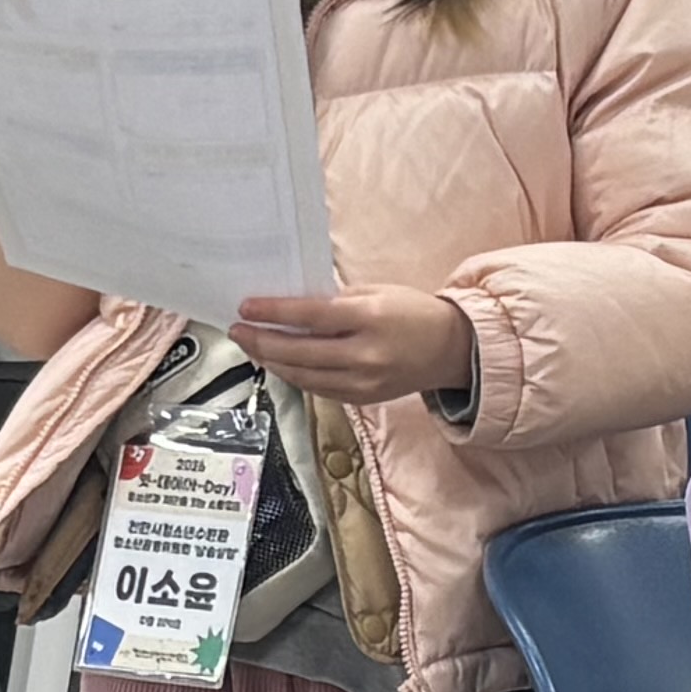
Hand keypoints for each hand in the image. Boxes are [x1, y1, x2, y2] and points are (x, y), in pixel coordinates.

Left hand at [234, 287, 479, 406]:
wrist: (452, 350)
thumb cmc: (414, 313)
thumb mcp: (376, 292)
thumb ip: (335, 301)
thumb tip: (291, 307)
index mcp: (369, 319)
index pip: (309, 317)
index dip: (273, 314)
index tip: (246, 308)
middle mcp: (365, 355)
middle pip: (299, 352)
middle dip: (261, 341)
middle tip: (238, 330)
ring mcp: (363, 382)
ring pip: (303, 376)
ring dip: (271, 361)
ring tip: (252, 346)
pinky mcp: (362, 399)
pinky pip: (318, 389)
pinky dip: (294, 376)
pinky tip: (279, 363)